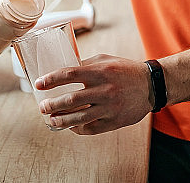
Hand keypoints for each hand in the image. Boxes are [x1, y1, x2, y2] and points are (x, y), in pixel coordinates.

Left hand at [36, 54, 152, 134]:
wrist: (151, 85)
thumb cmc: (125, 70)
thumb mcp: (106, 60)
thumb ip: (85, 65)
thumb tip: (63, 71)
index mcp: (101, 71)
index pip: (69, 74)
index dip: (51, 79)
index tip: (39, 84)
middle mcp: (104, 90)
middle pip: (71, 99)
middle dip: (52, 104)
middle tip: (42, 106)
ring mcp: (109, 107)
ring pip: (79, 118)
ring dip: (61, 120)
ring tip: (51, 120)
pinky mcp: (114, 121)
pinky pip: (91, 128)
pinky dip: (77, 129)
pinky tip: (70, 127)